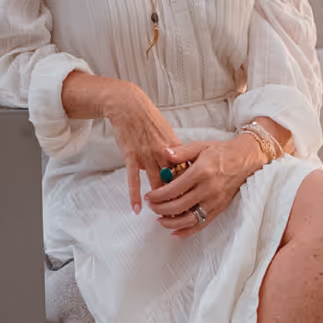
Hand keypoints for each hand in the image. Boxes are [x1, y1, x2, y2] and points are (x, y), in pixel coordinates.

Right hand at [105, 81, 183, 210]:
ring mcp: (147, 155)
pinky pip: (134, 179)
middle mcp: (163, 153)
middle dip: (178, 199)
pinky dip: (135, 195)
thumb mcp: (167, 132)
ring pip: (156, 183)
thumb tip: (181, 164)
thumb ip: (175, 151)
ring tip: (162, 216)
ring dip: (160, 201)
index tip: (193, 201)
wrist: (129, 106)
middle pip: (174, 181)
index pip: (186, 171)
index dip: (190, 187)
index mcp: (174, 147)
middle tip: (181, 215)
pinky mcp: (131, 156)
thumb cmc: (148, 118)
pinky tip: (137, 208)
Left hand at [143, 136, 252, 236]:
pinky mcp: (219, 209)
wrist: (244, 161)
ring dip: (171, 222)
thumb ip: (181, 151)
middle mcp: (208, 189)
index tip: (149, 196)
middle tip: (151, 206)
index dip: (158, 195)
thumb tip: (165, 153)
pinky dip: (187, 231)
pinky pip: (202, 224)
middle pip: (179, 206)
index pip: (174, 189)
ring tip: (159, 220)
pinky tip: (175, 232)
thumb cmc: (220, 152)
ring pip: (189, 219)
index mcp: (201, 173)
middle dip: (160, 209)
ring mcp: (215, 202)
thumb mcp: (200, 146)